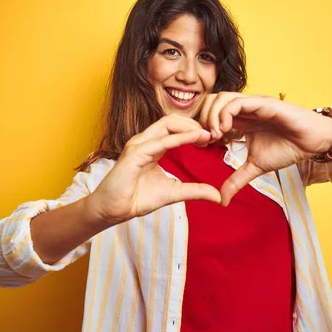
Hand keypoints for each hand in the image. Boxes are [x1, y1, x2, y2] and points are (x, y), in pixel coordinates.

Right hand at [88, 114, 221, 223]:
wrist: (114, 210)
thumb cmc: (136, 199)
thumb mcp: (174, 193)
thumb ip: (195, 190)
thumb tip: (218, 196)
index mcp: (153, 146)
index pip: (175, 128)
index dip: (194, 130)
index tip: (212, 139)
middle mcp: (145, 141)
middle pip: (173, 120)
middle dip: (194, 124)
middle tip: (213, 134)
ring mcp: (139, 145)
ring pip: (167, 124)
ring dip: (189, 127)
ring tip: (207, 134)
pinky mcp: (135, 154)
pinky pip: (161, 141)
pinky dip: (180, 137)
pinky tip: (195, 138)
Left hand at [199, 92, 331, 204]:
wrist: (312, 143)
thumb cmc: (287, 149)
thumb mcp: (255, 167)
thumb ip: (237, 180)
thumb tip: (222, 200)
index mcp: (240, 120)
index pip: (211, 113)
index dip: (201, 126)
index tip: (202, 144)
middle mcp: (244, 109)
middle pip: (211, 101)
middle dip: (202, 119)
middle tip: (206, 139)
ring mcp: (252, 104)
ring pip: (221, 98)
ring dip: (212, 116)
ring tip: (215, 135)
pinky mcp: (263, 103)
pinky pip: (238, 102)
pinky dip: (225, 114)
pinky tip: (225, 130)